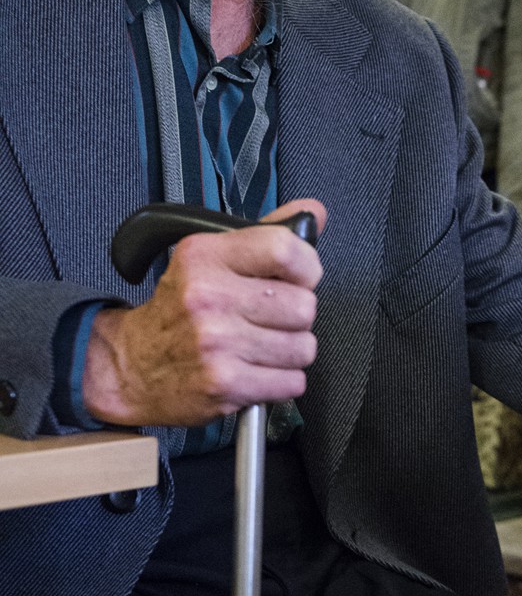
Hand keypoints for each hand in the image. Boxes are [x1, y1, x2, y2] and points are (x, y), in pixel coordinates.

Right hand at [82, 199, 326, 426]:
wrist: (132, 365)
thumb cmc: (178, 312)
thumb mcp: (208, 259)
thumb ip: (264, 234)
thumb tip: (314, 212)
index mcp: (205, 257)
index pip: (286, 249)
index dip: (306, 268)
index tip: (298, 279)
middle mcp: (209, 297)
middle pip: (304, 306)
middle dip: (296, 317)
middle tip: (269, 320)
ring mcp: (217, 343)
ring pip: (303, 347)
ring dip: (290, 352)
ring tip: (260, 347)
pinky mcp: (225, 384)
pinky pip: (292, 382)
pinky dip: (282, 382)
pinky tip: (256, 371)